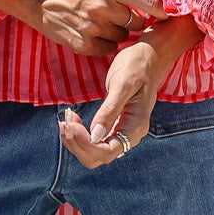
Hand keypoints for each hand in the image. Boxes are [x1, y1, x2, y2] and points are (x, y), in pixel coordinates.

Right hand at [0, 0, 168, 56]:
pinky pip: (108, 49)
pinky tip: (91, 33)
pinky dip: (104, 44)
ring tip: (98, 22)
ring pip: (122, 38)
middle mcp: (102, 5)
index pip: (147, 1)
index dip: (162, 10)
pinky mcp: (84, 44)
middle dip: (130, 21)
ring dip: (116, 33)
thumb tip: (158, 7)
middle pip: (136, 23)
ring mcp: (92, 26)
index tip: (169, 15)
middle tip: (116, 15)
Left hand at [58, 14, 202, 168]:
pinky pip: (95, 139)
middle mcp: (130, 134)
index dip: (86, 144)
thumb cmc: (137, 66)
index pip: (108, 152)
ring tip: (65, 118)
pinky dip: (80, 133)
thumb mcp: (122, 84)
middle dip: (77, 144)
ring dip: (76, 140)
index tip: (71, 124)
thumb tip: (95, 136)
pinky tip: (71, 119)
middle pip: (99, 157)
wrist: (149, 57)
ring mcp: (122, 130)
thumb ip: (110, 110)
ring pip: (95, 151)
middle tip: (64, 121)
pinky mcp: (115, 124)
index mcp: (136, 126)